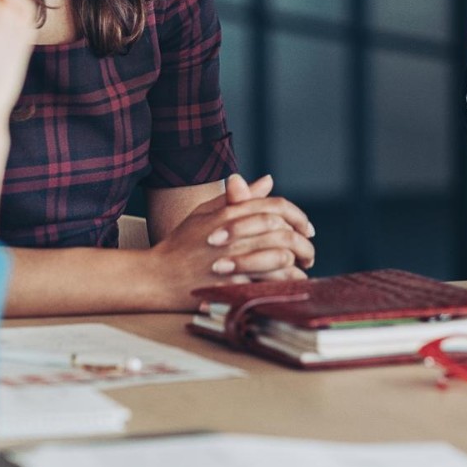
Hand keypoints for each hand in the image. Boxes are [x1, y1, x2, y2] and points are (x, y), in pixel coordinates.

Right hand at [151, 174, 315, 301]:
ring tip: (303, 270)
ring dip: (298, 265)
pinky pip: (267, 283)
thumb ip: (240, 197)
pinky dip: (284, 284)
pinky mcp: (230, 284)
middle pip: (283, 232)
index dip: (298, 216)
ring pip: (280, 257)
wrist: (157, 275)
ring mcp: (232, 259)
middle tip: (309, 254)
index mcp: (229, 212)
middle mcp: (234, 233)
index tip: (307, 229)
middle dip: (303, 244)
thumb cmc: (181, 243)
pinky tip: (289, 286)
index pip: (276, 207)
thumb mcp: (207, 212)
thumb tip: (268, 180)